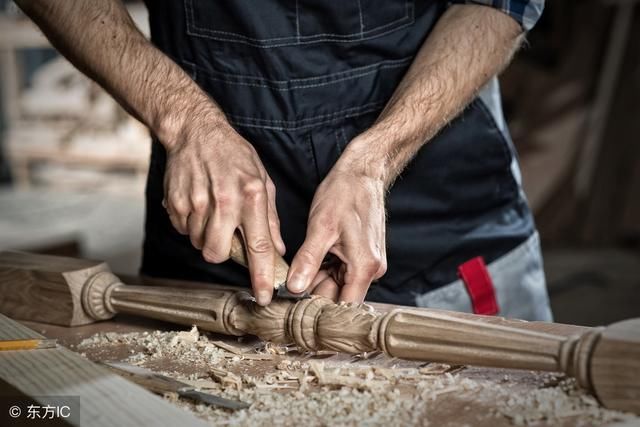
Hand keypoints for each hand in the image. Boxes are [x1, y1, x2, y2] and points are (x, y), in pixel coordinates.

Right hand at [161, 114, 284, 305]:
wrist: (195, 131)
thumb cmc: (233, 155)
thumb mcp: (262, 180)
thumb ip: (270, 218)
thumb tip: (278, 250)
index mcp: (252, 196)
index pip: (260, 246)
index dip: (262, 276)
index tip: (264, 297)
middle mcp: (225, 201)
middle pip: (218, 253)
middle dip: (221, 253)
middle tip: (225, 236)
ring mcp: (197, 203)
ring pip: (198, 244)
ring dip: (205, 236)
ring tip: (212, 210)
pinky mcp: (176, 203)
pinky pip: (182, 231)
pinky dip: (190, 224)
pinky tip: (198, 203)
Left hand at [286, 161, 386, 302]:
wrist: (362, 173)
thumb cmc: (344, 194)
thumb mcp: (320, 226)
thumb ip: (308, 261)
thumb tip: (294, 289)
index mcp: (365, 267)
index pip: (343, 307)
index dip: (320, 315)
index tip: (297, 317)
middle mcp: (371, 270)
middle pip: (339, 297)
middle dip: (313, 295)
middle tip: (285, 293)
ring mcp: (368, 263)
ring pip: (337, 285)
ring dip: (316, 282)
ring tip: (294, 274)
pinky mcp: (362, 257)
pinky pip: (340, 273)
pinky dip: (323, 271)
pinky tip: (308, 263)